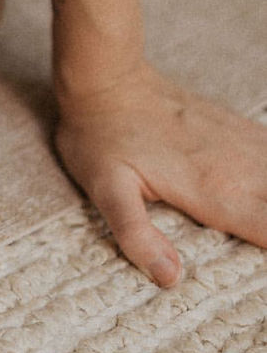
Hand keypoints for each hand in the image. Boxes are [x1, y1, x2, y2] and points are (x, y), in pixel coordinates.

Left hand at [52, 57, 266, 287]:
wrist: (106, 76)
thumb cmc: (101, 136)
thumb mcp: (104, 189)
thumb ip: (135, 233)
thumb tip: (169, 277)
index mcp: (212, 192)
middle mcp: (237, 169)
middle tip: (263, 239)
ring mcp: (240, 144)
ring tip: (265, 215)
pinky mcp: (236, 126)